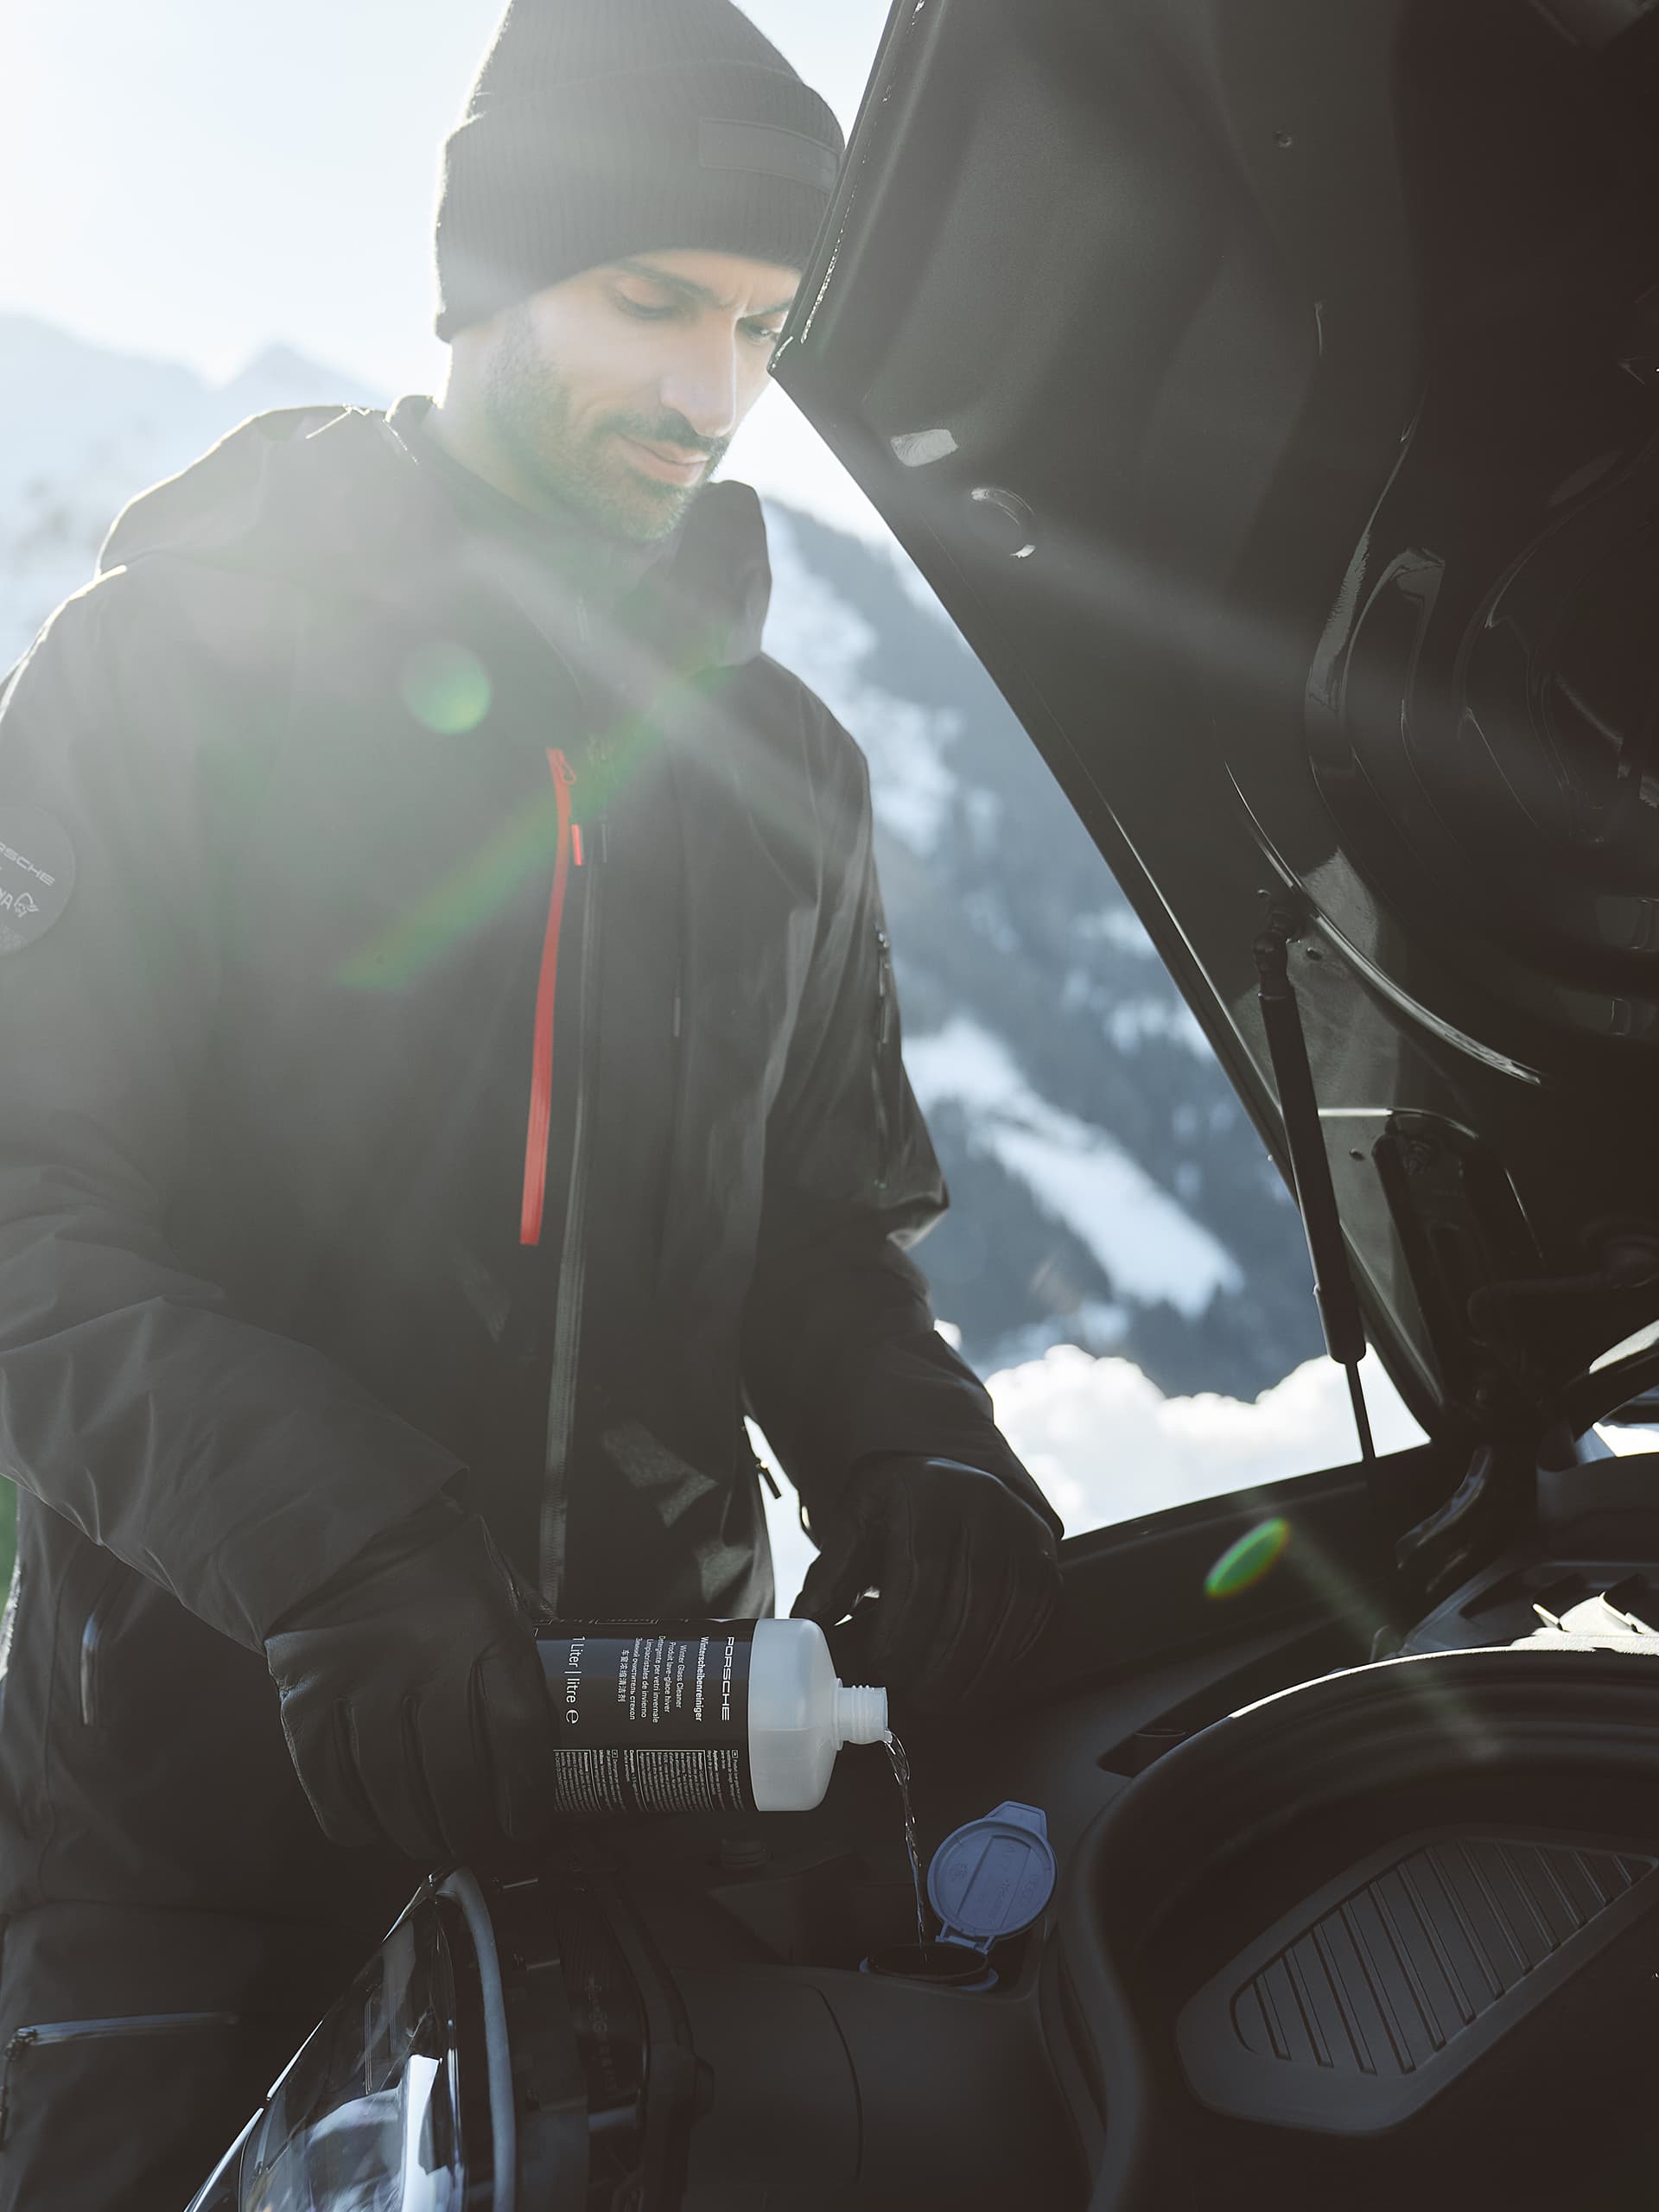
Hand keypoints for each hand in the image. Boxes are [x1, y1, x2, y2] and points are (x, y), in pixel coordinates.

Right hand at [265, 1499, 558, 1859]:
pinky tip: (373, 1827)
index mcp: (484, 1630)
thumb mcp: (497, 1593)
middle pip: (456, 1777)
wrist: (344, 1532)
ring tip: (431, 1839)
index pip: (517, 1734)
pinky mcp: (306, 1701)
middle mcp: (422, 1659)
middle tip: (477, 1839)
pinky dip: (355, 1820)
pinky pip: (331, 1786)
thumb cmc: (436, 1569)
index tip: (526, 1823)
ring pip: (394, 1792)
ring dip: (417, 1831)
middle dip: (472, 1825)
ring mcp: (359, 1683)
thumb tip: (560, 1722)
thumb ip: (521, 1652)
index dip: (526, 1795)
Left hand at [791, 1455, 1061, 1710]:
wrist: (957, 1473)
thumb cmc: (899, 1504)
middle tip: (906, 1697)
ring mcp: (1023, 1539)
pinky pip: (1026, 1628)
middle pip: (962, 1610)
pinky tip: (971, 1682)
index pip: (920, 1580)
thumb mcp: (859, 1520)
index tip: (881, 1668)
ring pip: (998, 1627)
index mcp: (930, 1496)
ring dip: (966, 1676)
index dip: (901, 1634)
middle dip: (931, 1667)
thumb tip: (805, 1629)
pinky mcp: (1045, 1566)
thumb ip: (833, 1572)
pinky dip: (998, 1664)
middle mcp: (986, 1512)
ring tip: (935, 1700)